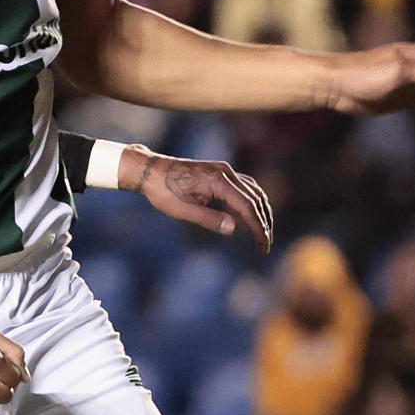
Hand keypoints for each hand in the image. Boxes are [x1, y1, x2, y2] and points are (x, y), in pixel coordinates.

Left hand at [123, 148, 273, 252]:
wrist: (149, 170)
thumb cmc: (162, 191)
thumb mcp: (182, 210)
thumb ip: (208, 219)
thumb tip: (234, 228)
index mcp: (218, 180)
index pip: (247, 206)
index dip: (258, 227)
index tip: (263, 245)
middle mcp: (225, 171)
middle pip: (255, 198)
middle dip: (264, 222)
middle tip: (265, 244)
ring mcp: (223, 170)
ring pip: (253, 191)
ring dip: (261, 211)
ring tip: (263, 233)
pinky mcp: (220, 172)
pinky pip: (244, 186)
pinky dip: (251, 202)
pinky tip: (250, 216)